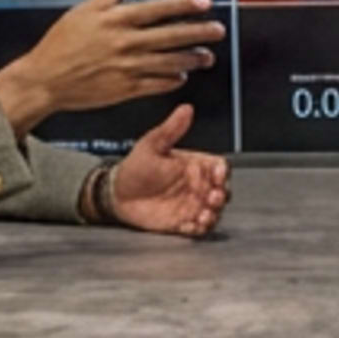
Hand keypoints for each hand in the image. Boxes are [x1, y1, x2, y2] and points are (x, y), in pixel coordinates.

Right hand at [0, 0, 222, 132]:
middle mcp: (125, 43)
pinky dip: (172, 80)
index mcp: (116, 21)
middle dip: (199, 33)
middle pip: (170, 36)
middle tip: (218, 30)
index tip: (204, 2)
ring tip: (207, 56)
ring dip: (191, 59)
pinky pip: (156, 84)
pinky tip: (182, 77)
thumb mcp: (83, 10)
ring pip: (168, 62)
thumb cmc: (60, 44)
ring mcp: (127, 68)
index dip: (183, 5)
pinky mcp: (125, 89)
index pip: (158, 10)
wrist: (44, 79)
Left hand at [102, 105, 230, 238]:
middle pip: (221, 191)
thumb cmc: (136, 167)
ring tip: (204, 215)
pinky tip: (194, 225)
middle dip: (221, 195)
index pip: (218, 168)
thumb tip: (186, 108)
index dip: (222, 171)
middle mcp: (197, 187)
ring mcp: (191, 206)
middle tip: (213, 196)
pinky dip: (199, 228)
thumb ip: (172, 129)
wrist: (117, 193)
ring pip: (213, 212)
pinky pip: (197, 229)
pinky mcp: (182, 223)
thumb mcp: (153, 144)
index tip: (217, 173)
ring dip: (213, 214)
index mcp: (195, 166)